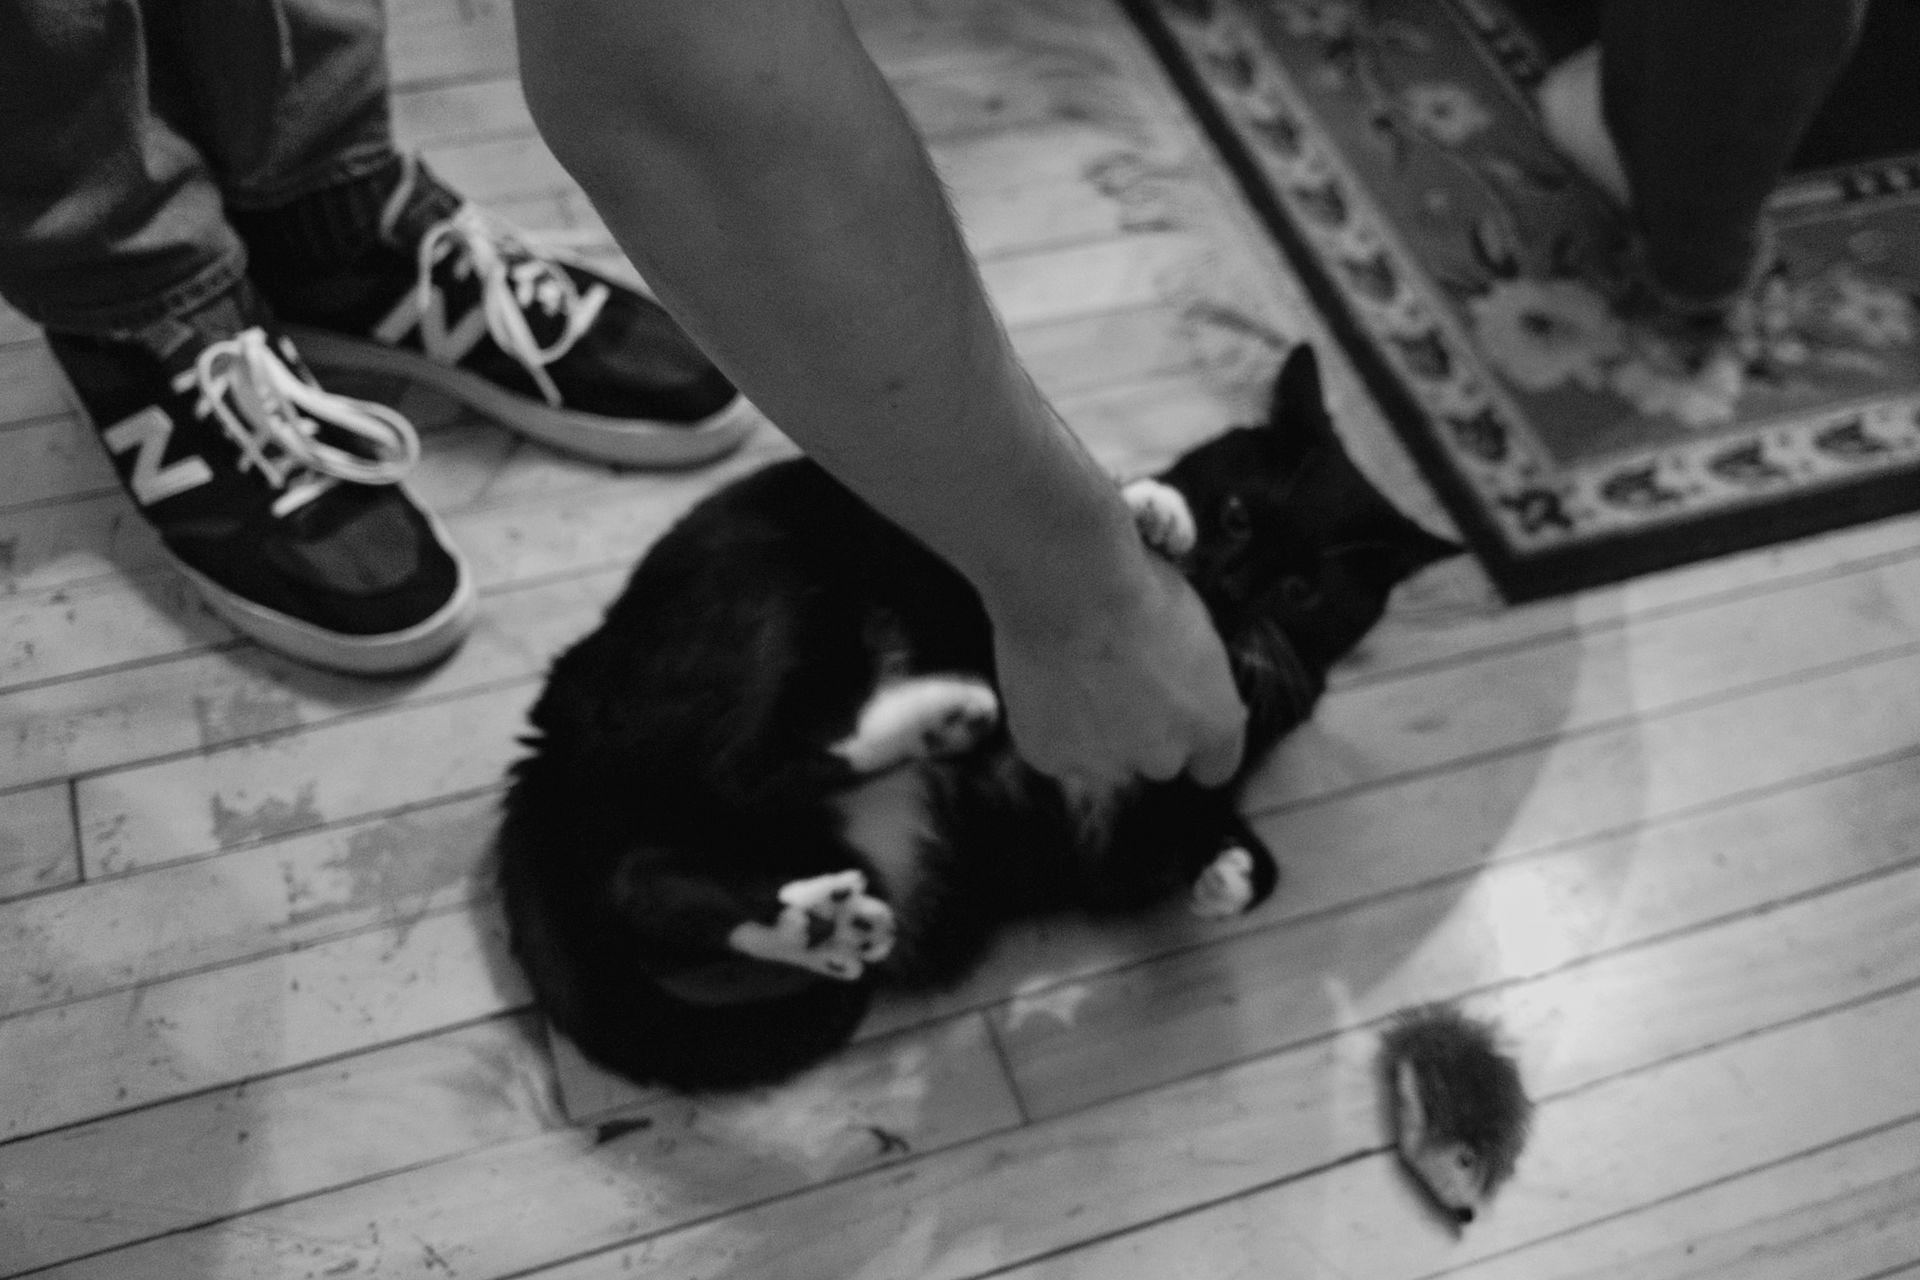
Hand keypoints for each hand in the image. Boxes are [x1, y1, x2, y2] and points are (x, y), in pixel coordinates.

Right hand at [989, 551, 1245, 790]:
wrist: (1068, 590)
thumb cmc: (1139, 591)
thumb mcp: (1197, 631)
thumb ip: (1195, 680)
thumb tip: (1183, 683)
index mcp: (1214, 725)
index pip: (1215, 767)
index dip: (1193, 739)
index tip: (1177, 715)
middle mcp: (1165, 758)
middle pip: (1157, 761)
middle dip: (1142, 733)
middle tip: (1118, 683)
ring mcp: (1106, 765)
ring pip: (1104, 761)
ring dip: (1095, 734)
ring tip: (1077, 679)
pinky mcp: (1052, 759)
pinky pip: (1055, 751)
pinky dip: (1051, 727)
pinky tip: (1047, 686)